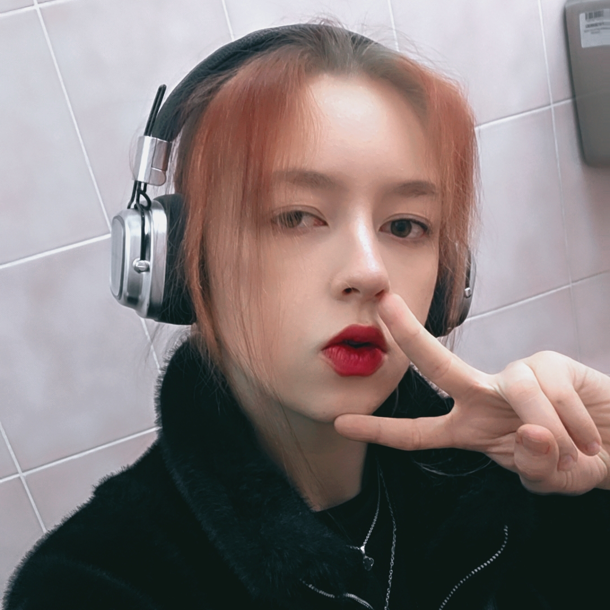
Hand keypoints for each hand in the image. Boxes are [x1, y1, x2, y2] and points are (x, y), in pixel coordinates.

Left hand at [334, 292, 609, 494]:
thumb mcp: (553, 479)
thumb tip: (531, 431)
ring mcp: (515, 375)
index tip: (340, 421)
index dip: (380, 430)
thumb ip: (538, 468)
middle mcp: (484, 395)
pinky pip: (551, 389)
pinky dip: (573, 421)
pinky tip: (588, 435)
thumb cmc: (576, 458)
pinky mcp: (549, 362)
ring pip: (515, 390)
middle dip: (408, 334)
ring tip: (579, 450)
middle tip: (381, 305)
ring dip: (551, 429)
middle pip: (439, 365)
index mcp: (471, 429)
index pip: (418, 432)